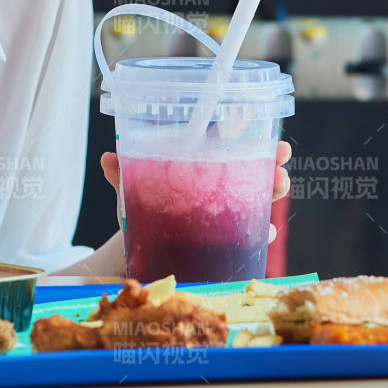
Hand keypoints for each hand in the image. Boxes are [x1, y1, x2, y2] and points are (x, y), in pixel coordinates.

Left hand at [100, 139, 291, 242]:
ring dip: (272, 193)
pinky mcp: (228, 241)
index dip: (253, 136)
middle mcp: (219, 188)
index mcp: (200, 167)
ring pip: (259, 200)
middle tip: (280, 165)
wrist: (140, 251)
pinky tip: (267, 233)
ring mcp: (226, 214)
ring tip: (278, 188)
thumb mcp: (132, 191)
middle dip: (272, 165)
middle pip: (254, 170)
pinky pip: (251, 236)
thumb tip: (107, 159)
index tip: (272, 137)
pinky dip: (261, 234)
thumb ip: (122, 176)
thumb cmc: (141, 211)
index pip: (231, 144)